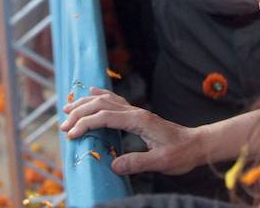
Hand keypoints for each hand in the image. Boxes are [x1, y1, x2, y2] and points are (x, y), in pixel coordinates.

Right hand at [60, 87, 198, 174]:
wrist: (196, 144)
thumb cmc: (181, 153)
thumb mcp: (161, 162)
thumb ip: (138, 163)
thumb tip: (113, 166)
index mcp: (139, 120)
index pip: (105, 117)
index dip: (85, 124)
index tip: (70, 135)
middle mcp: (135, 112)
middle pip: (101, 106)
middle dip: (79, 113)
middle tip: (63, 126)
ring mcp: (136, 112)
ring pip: (105, 100)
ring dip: (85, 104)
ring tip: (67, 109)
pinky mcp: (137, 115)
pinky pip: (114, 100)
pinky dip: (99, 96)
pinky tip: (91, 94)